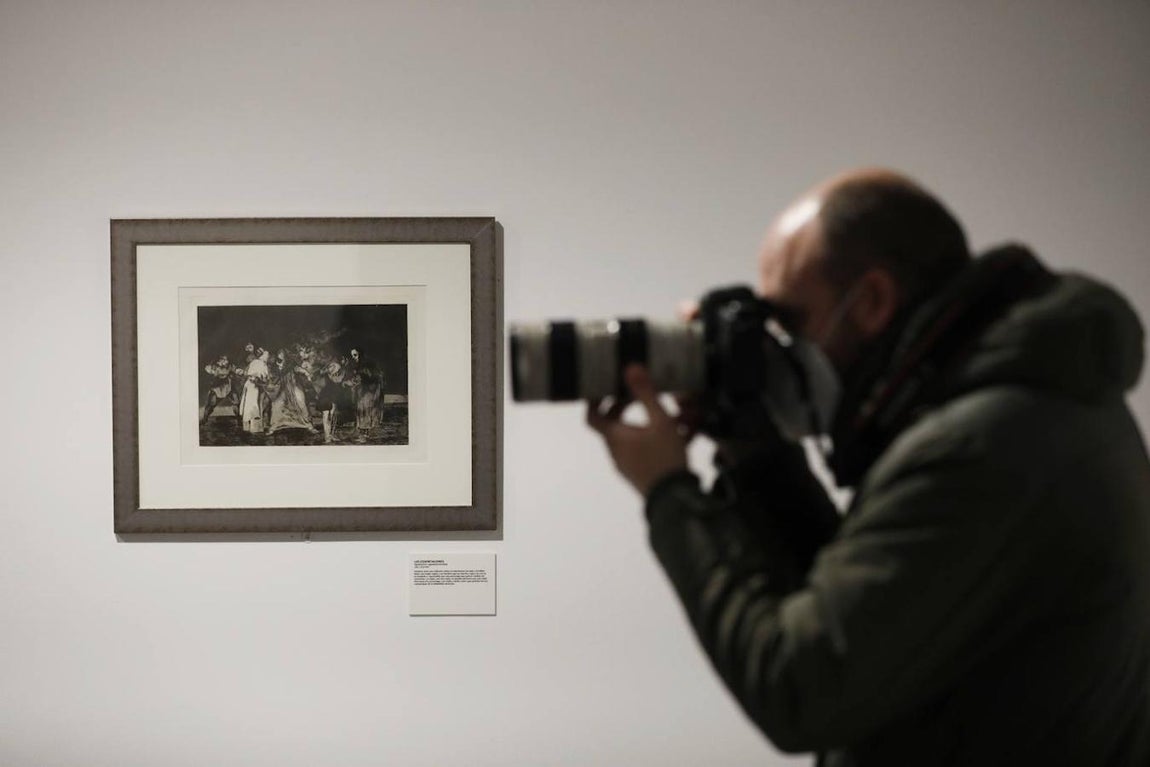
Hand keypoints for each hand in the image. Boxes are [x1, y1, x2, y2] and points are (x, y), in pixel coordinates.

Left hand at [587, 364, 689, 496]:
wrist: (675, 501)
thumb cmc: (664, 458)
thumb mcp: (660, 421)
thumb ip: (646, 393)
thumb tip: (631, 367)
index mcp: (615, 437)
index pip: (592, 416)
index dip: (595, 399)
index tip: (604, 385)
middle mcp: (616, 451)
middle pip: (614, 424)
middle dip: (628, 406)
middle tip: (640, 393)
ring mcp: (629, 465)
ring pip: (635, 436)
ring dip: (651, 423)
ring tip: (675, 413)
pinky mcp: (643, 474)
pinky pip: (647, 450)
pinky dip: (660, 439)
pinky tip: (687, 433)